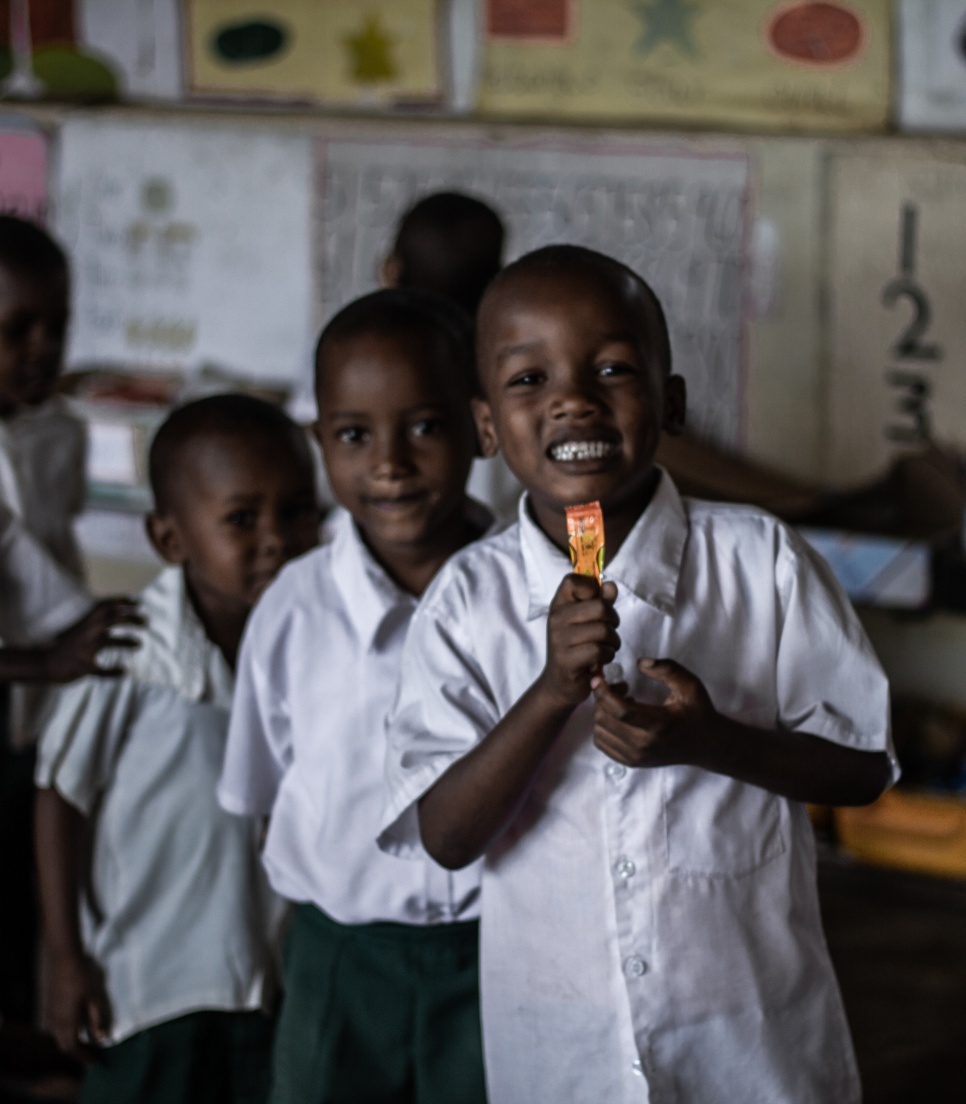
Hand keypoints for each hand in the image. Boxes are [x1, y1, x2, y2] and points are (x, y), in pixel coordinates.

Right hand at [43, 598, 143, 682]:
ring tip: (139, 643)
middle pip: (112, 620)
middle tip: (146, 621)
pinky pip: (102, 671)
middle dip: (131, 618)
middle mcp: (86, 633)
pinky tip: (124, 671)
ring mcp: (85, 650)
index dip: (123, 602)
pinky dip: (114, 671)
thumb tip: (122, 611)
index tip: (138, 602)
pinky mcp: (84, 668)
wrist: (44, 662)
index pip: (105, 607)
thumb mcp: (80, 628)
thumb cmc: (66, 645)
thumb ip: (98, 621)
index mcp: (84, 622)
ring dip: (127, 641)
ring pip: (109, 642)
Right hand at [46, 951, 111, 1062]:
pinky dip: (66, 1031)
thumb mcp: (94, 998)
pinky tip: (75, 1024)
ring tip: (84, 1041)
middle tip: (89, 1054)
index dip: (83, 1056)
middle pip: (63, 1044)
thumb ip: (97, 1020)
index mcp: (67, 1022)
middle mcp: (55, 1021)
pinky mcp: (50, 1004)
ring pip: (58, 1035)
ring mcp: (51, 1012)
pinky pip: (56, 1026)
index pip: (72, 1047)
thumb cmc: (82, 977)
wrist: (63, 957)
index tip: (94, 1062)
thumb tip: (101, 1039)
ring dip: (70, 1041)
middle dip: (76, 1052)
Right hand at [537, 575, 619, 708]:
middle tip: (609, 631)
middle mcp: (556, 618)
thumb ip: (600, 601)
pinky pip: (599, 650)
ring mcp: (559, 640)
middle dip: (613, 620)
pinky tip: (601, 659)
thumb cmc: (576, 647)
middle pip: (599, 607)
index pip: (573, 580)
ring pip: (603, 631)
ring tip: (606, 647)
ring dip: (613, 641)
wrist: (560, 682)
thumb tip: (610, 586)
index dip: (592, 588)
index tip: (595, 603)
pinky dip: (608, 655)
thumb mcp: (586, 621)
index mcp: (559, 604)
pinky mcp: (566, 660)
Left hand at [591, 657, 716, 767]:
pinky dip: (603, 727)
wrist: (707, 744)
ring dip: (602, 712)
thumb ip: (667, 669)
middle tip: (619, 686)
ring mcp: (636, 757)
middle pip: (605, 720)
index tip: (598, 678)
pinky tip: (619, 717)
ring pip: (600, 732)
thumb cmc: (698, 712)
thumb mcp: (690, 685)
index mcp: (658, 725)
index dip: (603, 692)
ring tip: (620, 701)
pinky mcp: (631, 762)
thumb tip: (639, 663)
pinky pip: (602, 743)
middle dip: (603, 698)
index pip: (619, 710)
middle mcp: (644, 745)